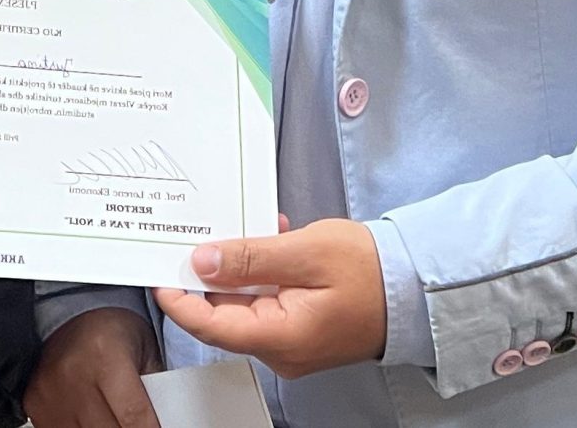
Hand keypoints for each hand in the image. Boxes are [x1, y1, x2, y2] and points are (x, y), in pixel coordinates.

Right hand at [23, 305, 161, 427]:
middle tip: (135, 424)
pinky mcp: (36, 405)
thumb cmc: (111, 331)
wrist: (72, 318)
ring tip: (114, 418)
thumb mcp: (146, 351)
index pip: (134, 416)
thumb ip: (156, 391)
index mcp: (105, 356)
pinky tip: (92, 420)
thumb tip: (166, 421)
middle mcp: (73, 375)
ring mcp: (51, 393)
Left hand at [153, 219, 386, 379]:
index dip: (179, 300)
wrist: (417, 288)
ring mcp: (293, 343)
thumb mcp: (306, 252)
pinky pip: (268, 302)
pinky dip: (263, 273)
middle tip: (199, 231)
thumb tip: (202, 262)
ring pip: (246, 304)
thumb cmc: (369, 270)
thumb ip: (251, 258)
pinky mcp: (303, 330)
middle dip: (211, 273)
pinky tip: (273, 239)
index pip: (210, 326)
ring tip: (251, 226)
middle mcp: (282, 350)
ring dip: (241, 266)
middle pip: (225, 314)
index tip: (159, 271)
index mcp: (281, 338)